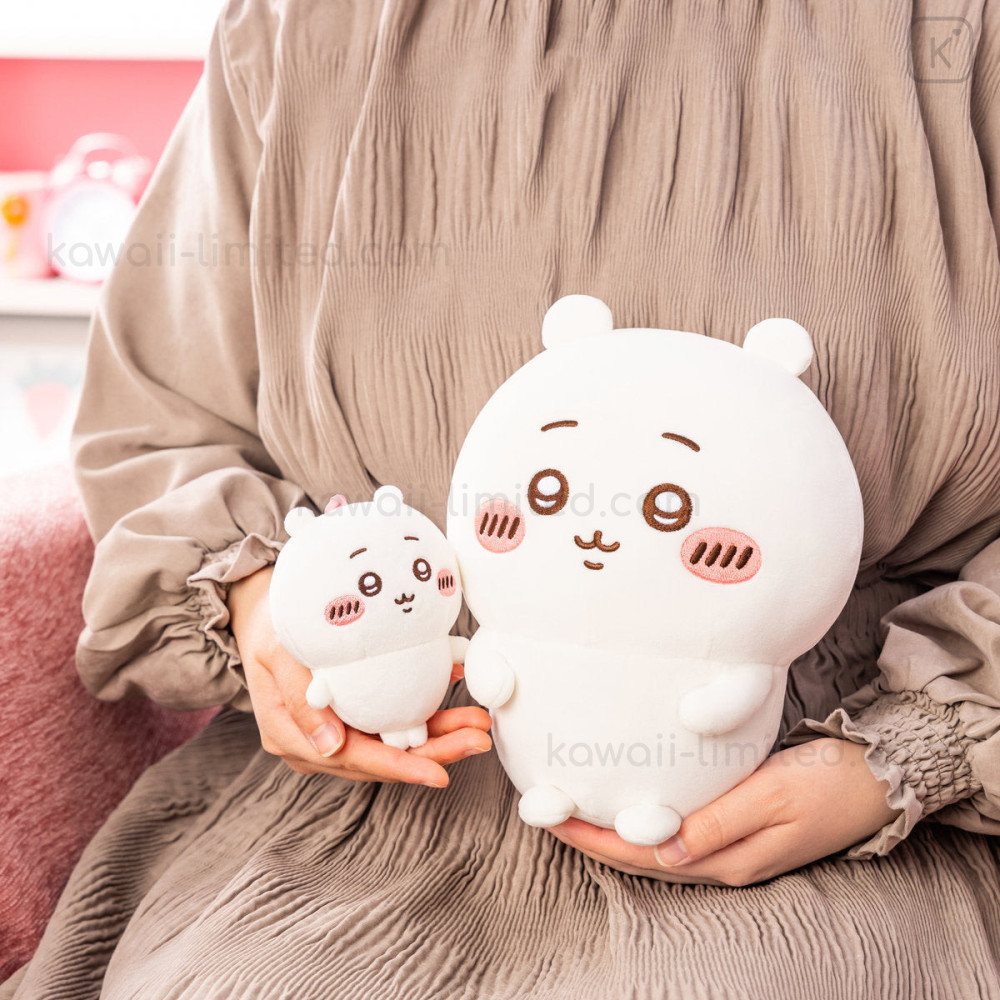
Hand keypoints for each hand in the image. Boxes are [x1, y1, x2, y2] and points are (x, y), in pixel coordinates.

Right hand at [227, 565, 491, 785]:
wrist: (258, 607)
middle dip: (435, 751)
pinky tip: (456, 700)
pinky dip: (426, 712)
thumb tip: (330, 747)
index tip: (439, 774)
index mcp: (291, 736)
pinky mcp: (352, 712)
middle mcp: (316, 742)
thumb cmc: (268, 625)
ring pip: (394, 741)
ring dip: (439, 734)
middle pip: (382, 756)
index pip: (354, 759)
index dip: (399, 768)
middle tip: (478, 738)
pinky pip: (393, 720)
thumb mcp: (277, 651)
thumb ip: (299, 697)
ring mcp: (335, 729)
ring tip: (477, 724)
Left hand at [545, 739, 902, 885]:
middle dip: (590, 836)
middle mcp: (720, 858)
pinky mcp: (734, 823)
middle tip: (546, 809)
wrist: (876, 779)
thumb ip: (720, 823)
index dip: (593, 840)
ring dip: (611, 828)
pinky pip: (675, 827)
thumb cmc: (828, 784)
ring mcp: (728, 844)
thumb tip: (666, 850)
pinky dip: (643, 816)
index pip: (641, 856)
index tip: (553, 818)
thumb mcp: (774, 797)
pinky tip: (628, 798)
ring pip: (652, 843)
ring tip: (573, 804)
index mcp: (727, 859)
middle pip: (638, 854)